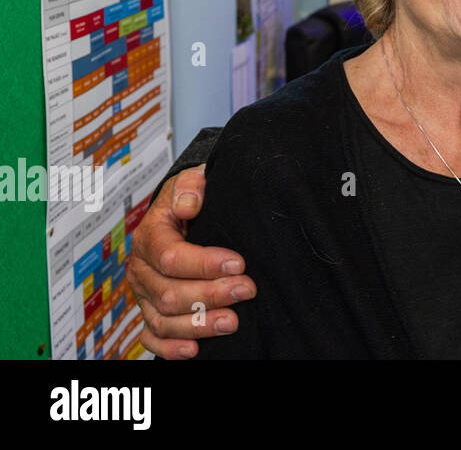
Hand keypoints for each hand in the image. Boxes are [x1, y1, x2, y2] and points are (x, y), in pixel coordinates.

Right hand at [125, 165, 256, 358]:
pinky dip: (171, 348)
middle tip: (247, 290)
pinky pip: (152, 337)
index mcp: (149, 237)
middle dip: (211, 295)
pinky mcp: (150, 312)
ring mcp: (144, 295)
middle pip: (169, 293)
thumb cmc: (193, 198)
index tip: (239, 264)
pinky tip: (195, 350)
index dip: (205, 264)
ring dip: (199, 325)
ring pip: (163, 320)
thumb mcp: (191, 181)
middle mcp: (142, 269)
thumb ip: (190, 186)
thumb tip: (190, 204)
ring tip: (233, 322)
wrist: (185, 210)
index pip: (171, 257)